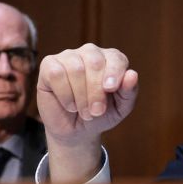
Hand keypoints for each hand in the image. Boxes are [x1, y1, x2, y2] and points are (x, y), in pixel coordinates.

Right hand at [36, 44, 137, 182]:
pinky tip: (69, 104)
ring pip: (75, 68)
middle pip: (94, 62)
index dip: (114, 73)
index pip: (115, 58)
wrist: (76, 130)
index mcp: (111, 59)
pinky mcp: (49, 65)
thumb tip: (132, 74)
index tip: (110, 89)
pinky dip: (65, 94)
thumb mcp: (121, 108)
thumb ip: (129, 91)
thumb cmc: (101, 115)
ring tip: (84, 112)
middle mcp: (90, 53)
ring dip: (80, 96)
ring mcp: (68, 57)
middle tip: (96, 111)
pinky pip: (57, 74)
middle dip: (96, 91)